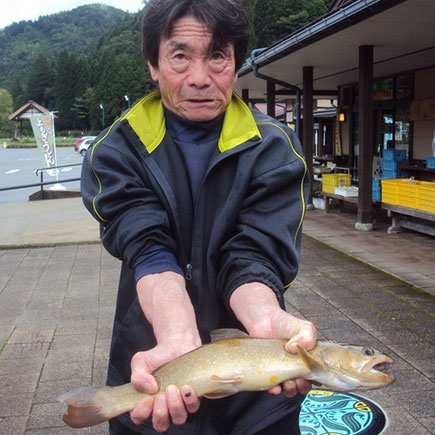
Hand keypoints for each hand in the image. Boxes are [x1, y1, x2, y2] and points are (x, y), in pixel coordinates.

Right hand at [130, 341, 200, 432]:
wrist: (177, 344)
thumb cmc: (157, 356)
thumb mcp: (140, 361)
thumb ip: (138, 376)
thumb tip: (150, 389)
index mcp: (145, 401)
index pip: (139, 417)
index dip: (142, 413)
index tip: (147, 399)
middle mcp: (162, 406)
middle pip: (161, 424)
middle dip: (161, 412)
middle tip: (161, 394)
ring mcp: (178, 403)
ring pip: (179, 418)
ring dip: (175, 406)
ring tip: (173, 388)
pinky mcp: (192, 396)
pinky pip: (193, 407)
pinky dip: (189, 400)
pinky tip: (186, 387)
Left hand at [229, 282, 316, 398]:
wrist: (264, 320)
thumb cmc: (286, 324)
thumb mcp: (304, 327)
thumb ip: (307, 337)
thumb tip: (294, 349)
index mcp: (308, 361)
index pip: (316, 377)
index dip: (315, 380)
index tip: (310, 375)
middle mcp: (296, 368)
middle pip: (303, 386)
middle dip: (301, 386)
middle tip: (297, 378)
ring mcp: (282, 371)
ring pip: (289, 389)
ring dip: (290, 389)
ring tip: (287, 380)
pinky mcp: (268, 372)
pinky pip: (271, 387)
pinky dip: (274, 389)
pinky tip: (274, 384)